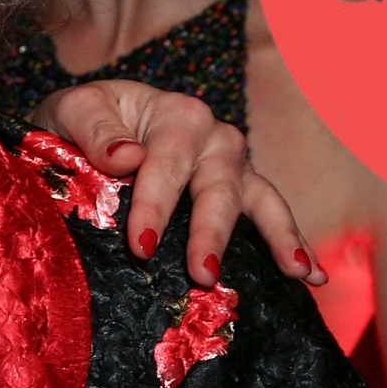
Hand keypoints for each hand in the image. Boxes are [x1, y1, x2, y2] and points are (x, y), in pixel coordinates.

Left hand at [30, 80, 319, 287]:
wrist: (93, 122)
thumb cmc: (83, 120)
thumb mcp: (74, 110)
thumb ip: (95, 129)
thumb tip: (128, 155)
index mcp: (176, 115)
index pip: (166, 165)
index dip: (154, 207)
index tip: (140, 247)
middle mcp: (214, 138)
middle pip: (218, 187)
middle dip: (212, 232)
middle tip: (202, 274)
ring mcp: (233, 166)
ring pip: (260, 201)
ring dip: (278, 237)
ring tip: (295, 272)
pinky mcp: (241, 191)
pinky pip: (272, 216)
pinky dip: (294, 244)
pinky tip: (312, 277)